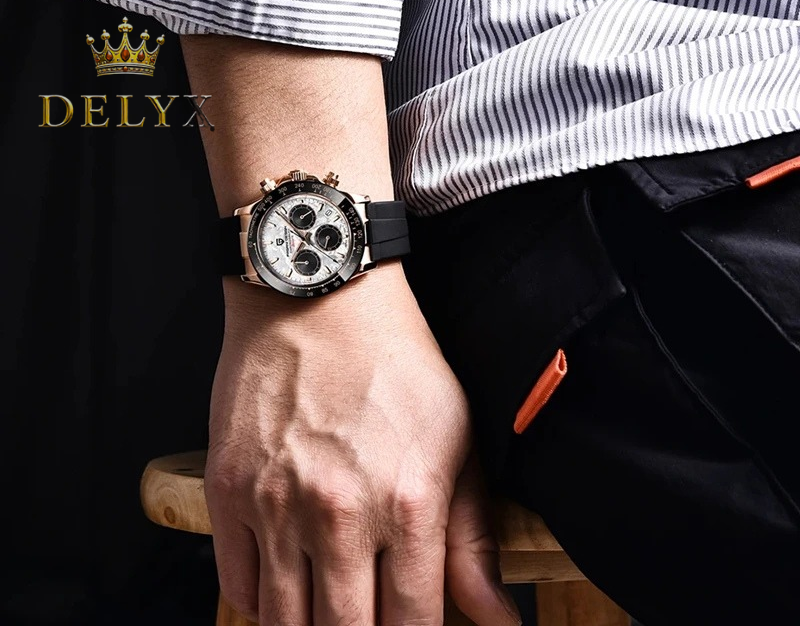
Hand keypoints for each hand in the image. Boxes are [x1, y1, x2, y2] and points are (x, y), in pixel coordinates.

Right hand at [204, 262, 521, 625]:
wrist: (320, 299)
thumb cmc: (395, 359)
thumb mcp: (455, 437)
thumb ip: (473, 537)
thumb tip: (496, 618)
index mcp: (408, 504)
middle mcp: (339, 515)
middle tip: (366, 615)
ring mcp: (275, 505)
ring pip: (284, 625)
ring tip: (328, 604)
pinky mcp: (228, 489)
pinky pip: (235, 587)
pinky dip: (261, 602)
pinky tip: (286, 581)